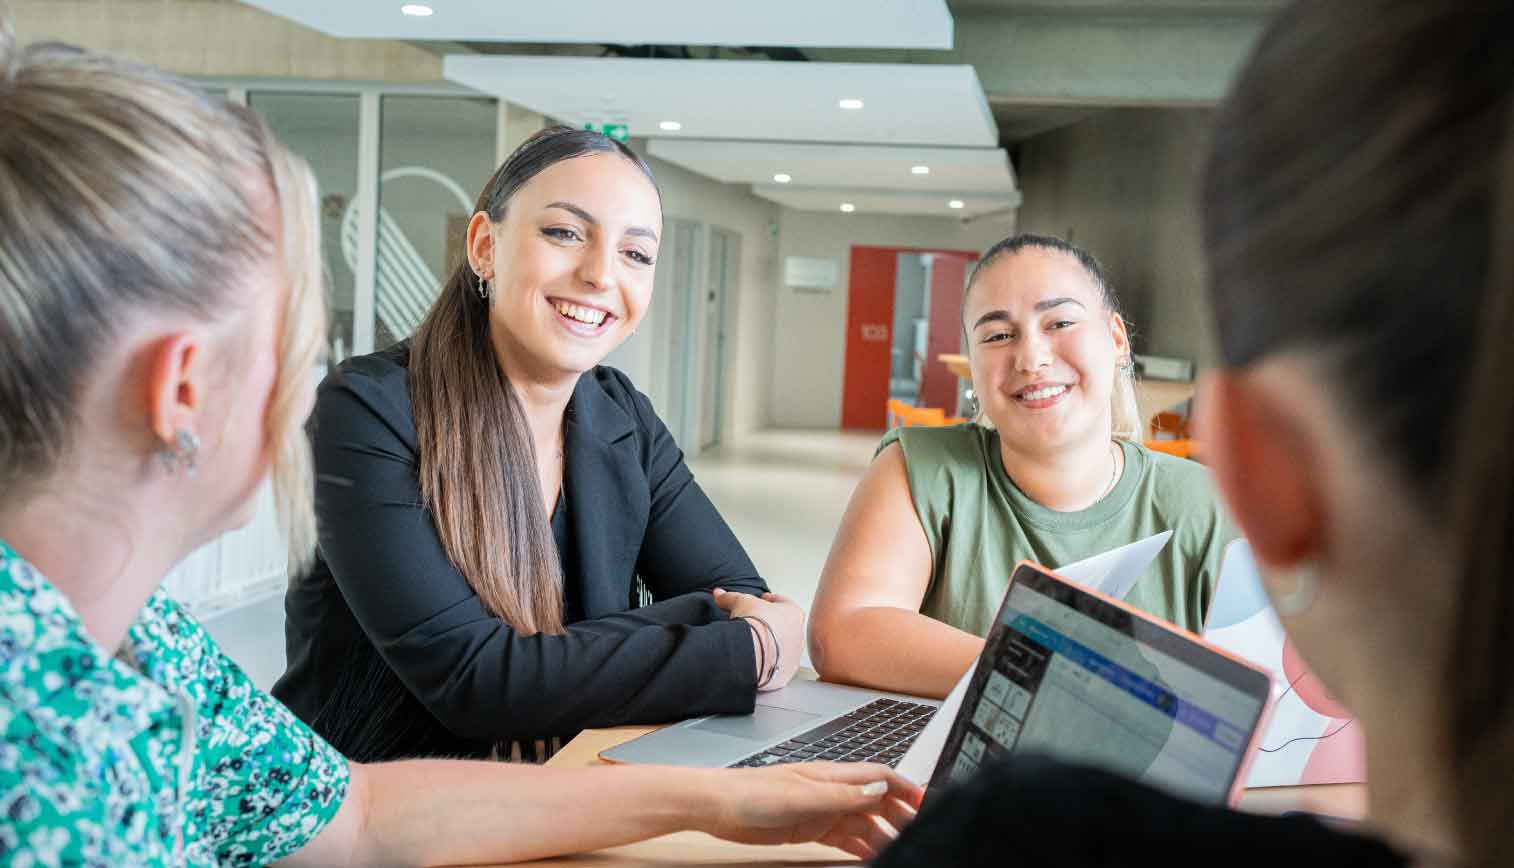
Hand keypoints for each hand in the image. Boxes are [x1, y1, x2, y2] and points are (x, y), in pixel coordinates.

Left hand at [697, 762, 922, 860]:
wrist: (718, 807)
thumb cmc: (753, 793)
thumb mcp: (802, 796)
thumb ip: (842, 795)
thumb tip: (880, 787)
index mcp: (832, 776)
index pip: (879, 776)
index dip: (905, 787)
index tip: (926, 803)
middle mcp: (831, 791)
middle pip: (876, 801)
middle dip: (899, 815)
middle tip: (920, 833)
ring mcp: (821, 810)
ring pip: (863, 823)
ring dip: (882, 835)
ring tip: (899, 851)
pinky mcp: (810, 828)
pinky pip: (844, 838)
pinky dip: (860, 848)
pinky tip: (870, 857)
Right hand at [713, 589, 804, 689]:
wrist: (752, 653)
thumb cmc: (753, 625)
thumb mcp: (740, 603)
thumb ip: (731, 597)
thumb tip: (719, 594)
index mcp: (793, 613)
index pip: (782, 602)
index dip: (769, 600)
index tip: (761, 600)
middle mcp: (798, 635)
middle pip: (784, 626)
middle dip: (770, 624)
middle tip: (755, 623)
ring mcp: (793, 656)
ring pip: (783, 648)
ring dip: (771, 645)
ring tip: (754, 644)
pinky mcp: (785, 673)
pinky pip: (777, 667)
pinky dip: (768, 663)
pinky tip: (756, 661)